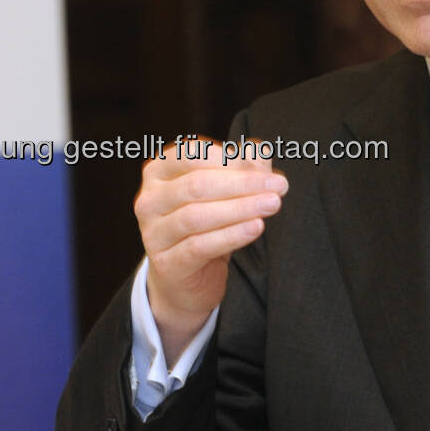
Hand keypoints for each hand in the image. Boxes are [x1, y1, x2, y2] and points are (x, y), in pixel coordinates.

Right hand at [134, 138, 287, 358]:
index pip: (192, 155)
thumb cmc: (206, 225)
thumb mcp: (225, 192)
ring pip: (196, 216)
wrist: (187, 277)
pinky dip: (231, 235)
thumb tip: (260, 152)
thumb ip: (242, 168)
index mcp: (159, 172)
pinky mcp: (166, 263)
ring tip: (272, 204)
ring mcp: (153, 233)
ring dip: (240, 209)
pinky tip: (256, 227)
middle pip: (196, 185)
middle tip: (279, 186)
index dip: (230, 159)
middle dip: (242, 184)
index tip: (265, 168)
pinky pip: (199, 246)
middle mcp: (150, 200)